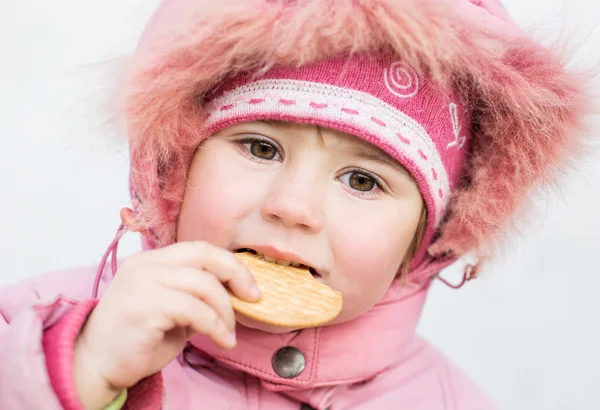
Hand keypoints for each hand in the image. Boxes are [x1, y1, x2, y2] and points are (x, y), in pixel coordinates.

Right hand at [73, 241, 259, 408]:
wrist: (95, 365)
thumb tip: (233, 294)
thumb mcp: (171, 310)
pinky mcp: (146, 305)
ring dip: (226, 311)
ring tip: (229, 332)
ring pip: (204, 284)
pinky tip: (222, 340)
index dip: (230, 264)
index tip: (248, 286)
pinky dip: (216, 326)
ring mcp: (144, 282)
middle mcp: (147, 264)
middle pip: (205, 255)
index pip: (200, 249)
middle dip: (236, 274)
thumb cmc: (136, 340)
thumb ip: (195, 296)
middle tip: (253, 297)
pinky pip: (195, 310)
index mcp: (153, 260)